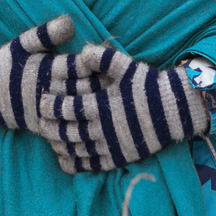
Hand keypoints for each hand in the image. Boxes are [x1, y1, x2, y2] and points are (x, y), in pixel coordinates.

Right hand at [0, 17, 111, 135]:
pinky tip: (103, 129)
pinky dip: (84, 130)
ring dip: (97, 109)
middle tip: (128, 85)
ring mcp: (46, 112)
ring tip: (121, 107)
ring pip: (77, 111)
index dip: (97, 63)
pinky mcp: (44, 127)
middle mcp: (47, 91)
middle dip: (104, 87)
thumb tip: (70, 20)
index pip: (77, 65)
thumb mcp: (21, 46)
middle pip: (82, 89)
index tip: (117, 61)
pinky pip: (66, 130)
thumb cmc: (7, 66)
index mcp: (44, 69)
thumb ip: (44, 34)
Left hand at [38, 53, 209, 172]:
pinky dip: (75, 164)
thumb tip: (83, 50)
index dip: (52, 106)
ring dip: (60, 146)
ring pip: (77, 150)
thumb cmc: (149, 86)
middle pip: (68, 131)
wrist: (176, 111)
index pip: (69, 108)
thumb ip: (104, 57)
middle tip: (39, 123)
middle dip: (50, 127)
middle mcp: (104, 129)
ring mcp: (112, 146)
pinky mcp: (119, 158)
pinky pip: (92, 165)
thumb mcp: (127, 67)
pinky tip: (64, 161)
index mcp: (103, 105)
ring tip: (49, 140)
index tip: (42, 102)